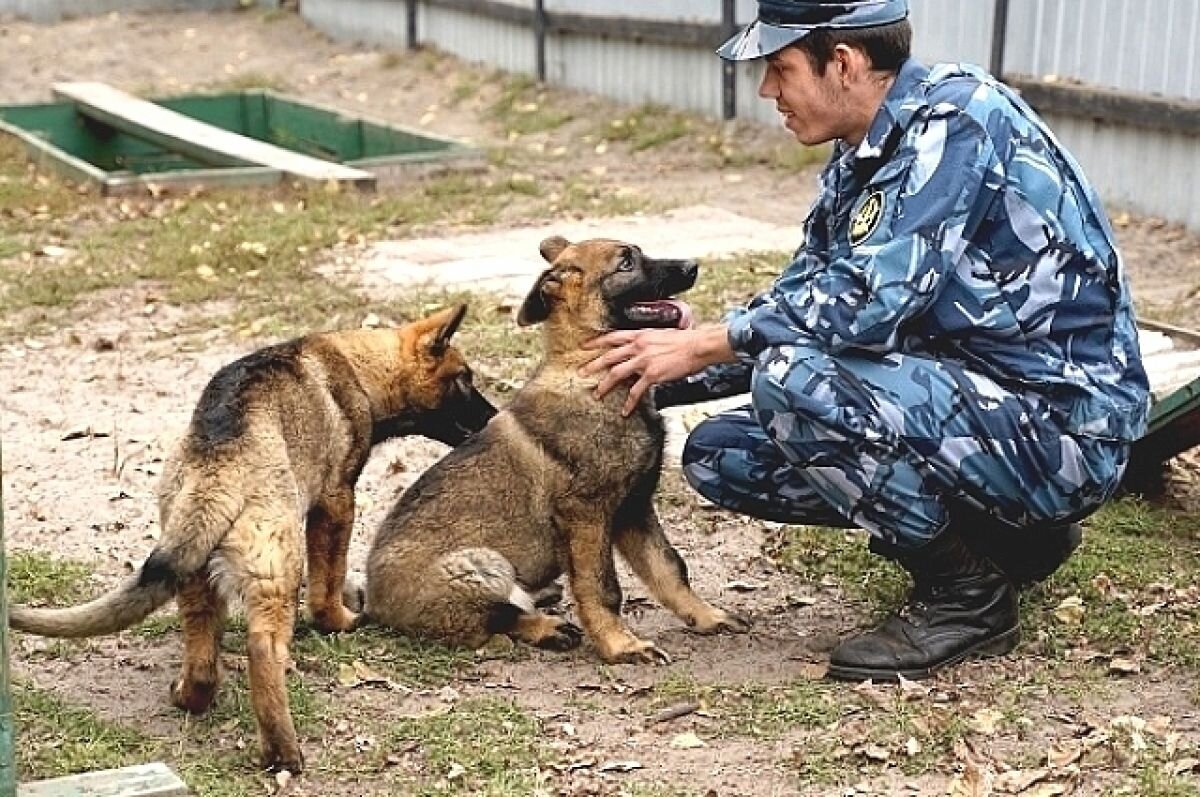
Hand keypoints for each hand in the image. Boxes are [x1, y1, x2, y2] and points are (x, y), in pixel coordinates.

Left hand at [580, 325, 734, 415]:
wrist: (697, 346)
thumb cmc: (684, 341)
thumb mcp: (660, 335)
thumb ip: (646, 343)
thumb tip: (638, 351)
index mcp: (640, 335)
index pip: (612, 337)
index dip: (596, 342)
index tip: (584, 346)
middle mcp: (638, 346)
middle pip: (608, 356)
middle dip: (592, 365)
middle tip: (581, 372)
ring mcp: (644, 360)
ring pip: (616, 373)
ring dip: (605, 385)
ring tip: (597, 394)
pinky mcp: (652, 374)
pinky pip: (636, 391)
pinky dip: (629, 402)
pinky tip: (625, 410)